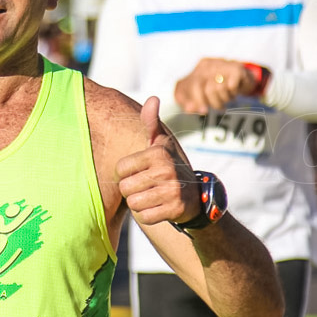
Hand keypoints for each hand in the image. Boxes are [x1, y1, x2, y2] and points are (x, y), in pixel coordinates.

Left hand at [116, 96, 200, 225]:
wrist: (195, 195)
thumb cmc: (168, 165)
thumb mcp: (161, 143)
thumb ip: (150, 122)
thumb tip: (153, 98)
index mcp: (158, 152)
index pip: (120, 169)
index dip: (125, 174)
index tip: (138, 172)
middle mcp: (166, 170)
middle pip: (125, 188)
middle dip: (132, 190)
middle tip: (147, 186)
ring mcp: (173, 190)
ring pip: (134, 204)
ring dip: (139, 203)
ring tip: (153, 196)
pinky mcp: (176, 210)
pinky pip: (145, 217)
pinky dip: (148, 215)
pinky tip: (159, 207)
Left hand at [173, 57, 257, 113]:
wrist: (241, 77)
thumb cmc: (217, 87)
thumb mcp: (200, 95)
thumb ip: (191, 103)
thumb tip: (189, 109)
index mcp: (198, 70)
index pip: (193, 86)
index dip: (198, 101)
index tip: (204, 111)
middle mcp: (208, 65)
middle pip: (209, 89)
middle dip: (215, 102)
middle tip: (219, 106)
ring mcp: (222, 64)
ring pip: (220, 89)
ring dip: (226, 98)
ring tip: (227, 95)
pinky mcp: (236, 68)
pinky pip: (232, 86)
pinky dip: (234, 92)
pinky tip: (234, 90)